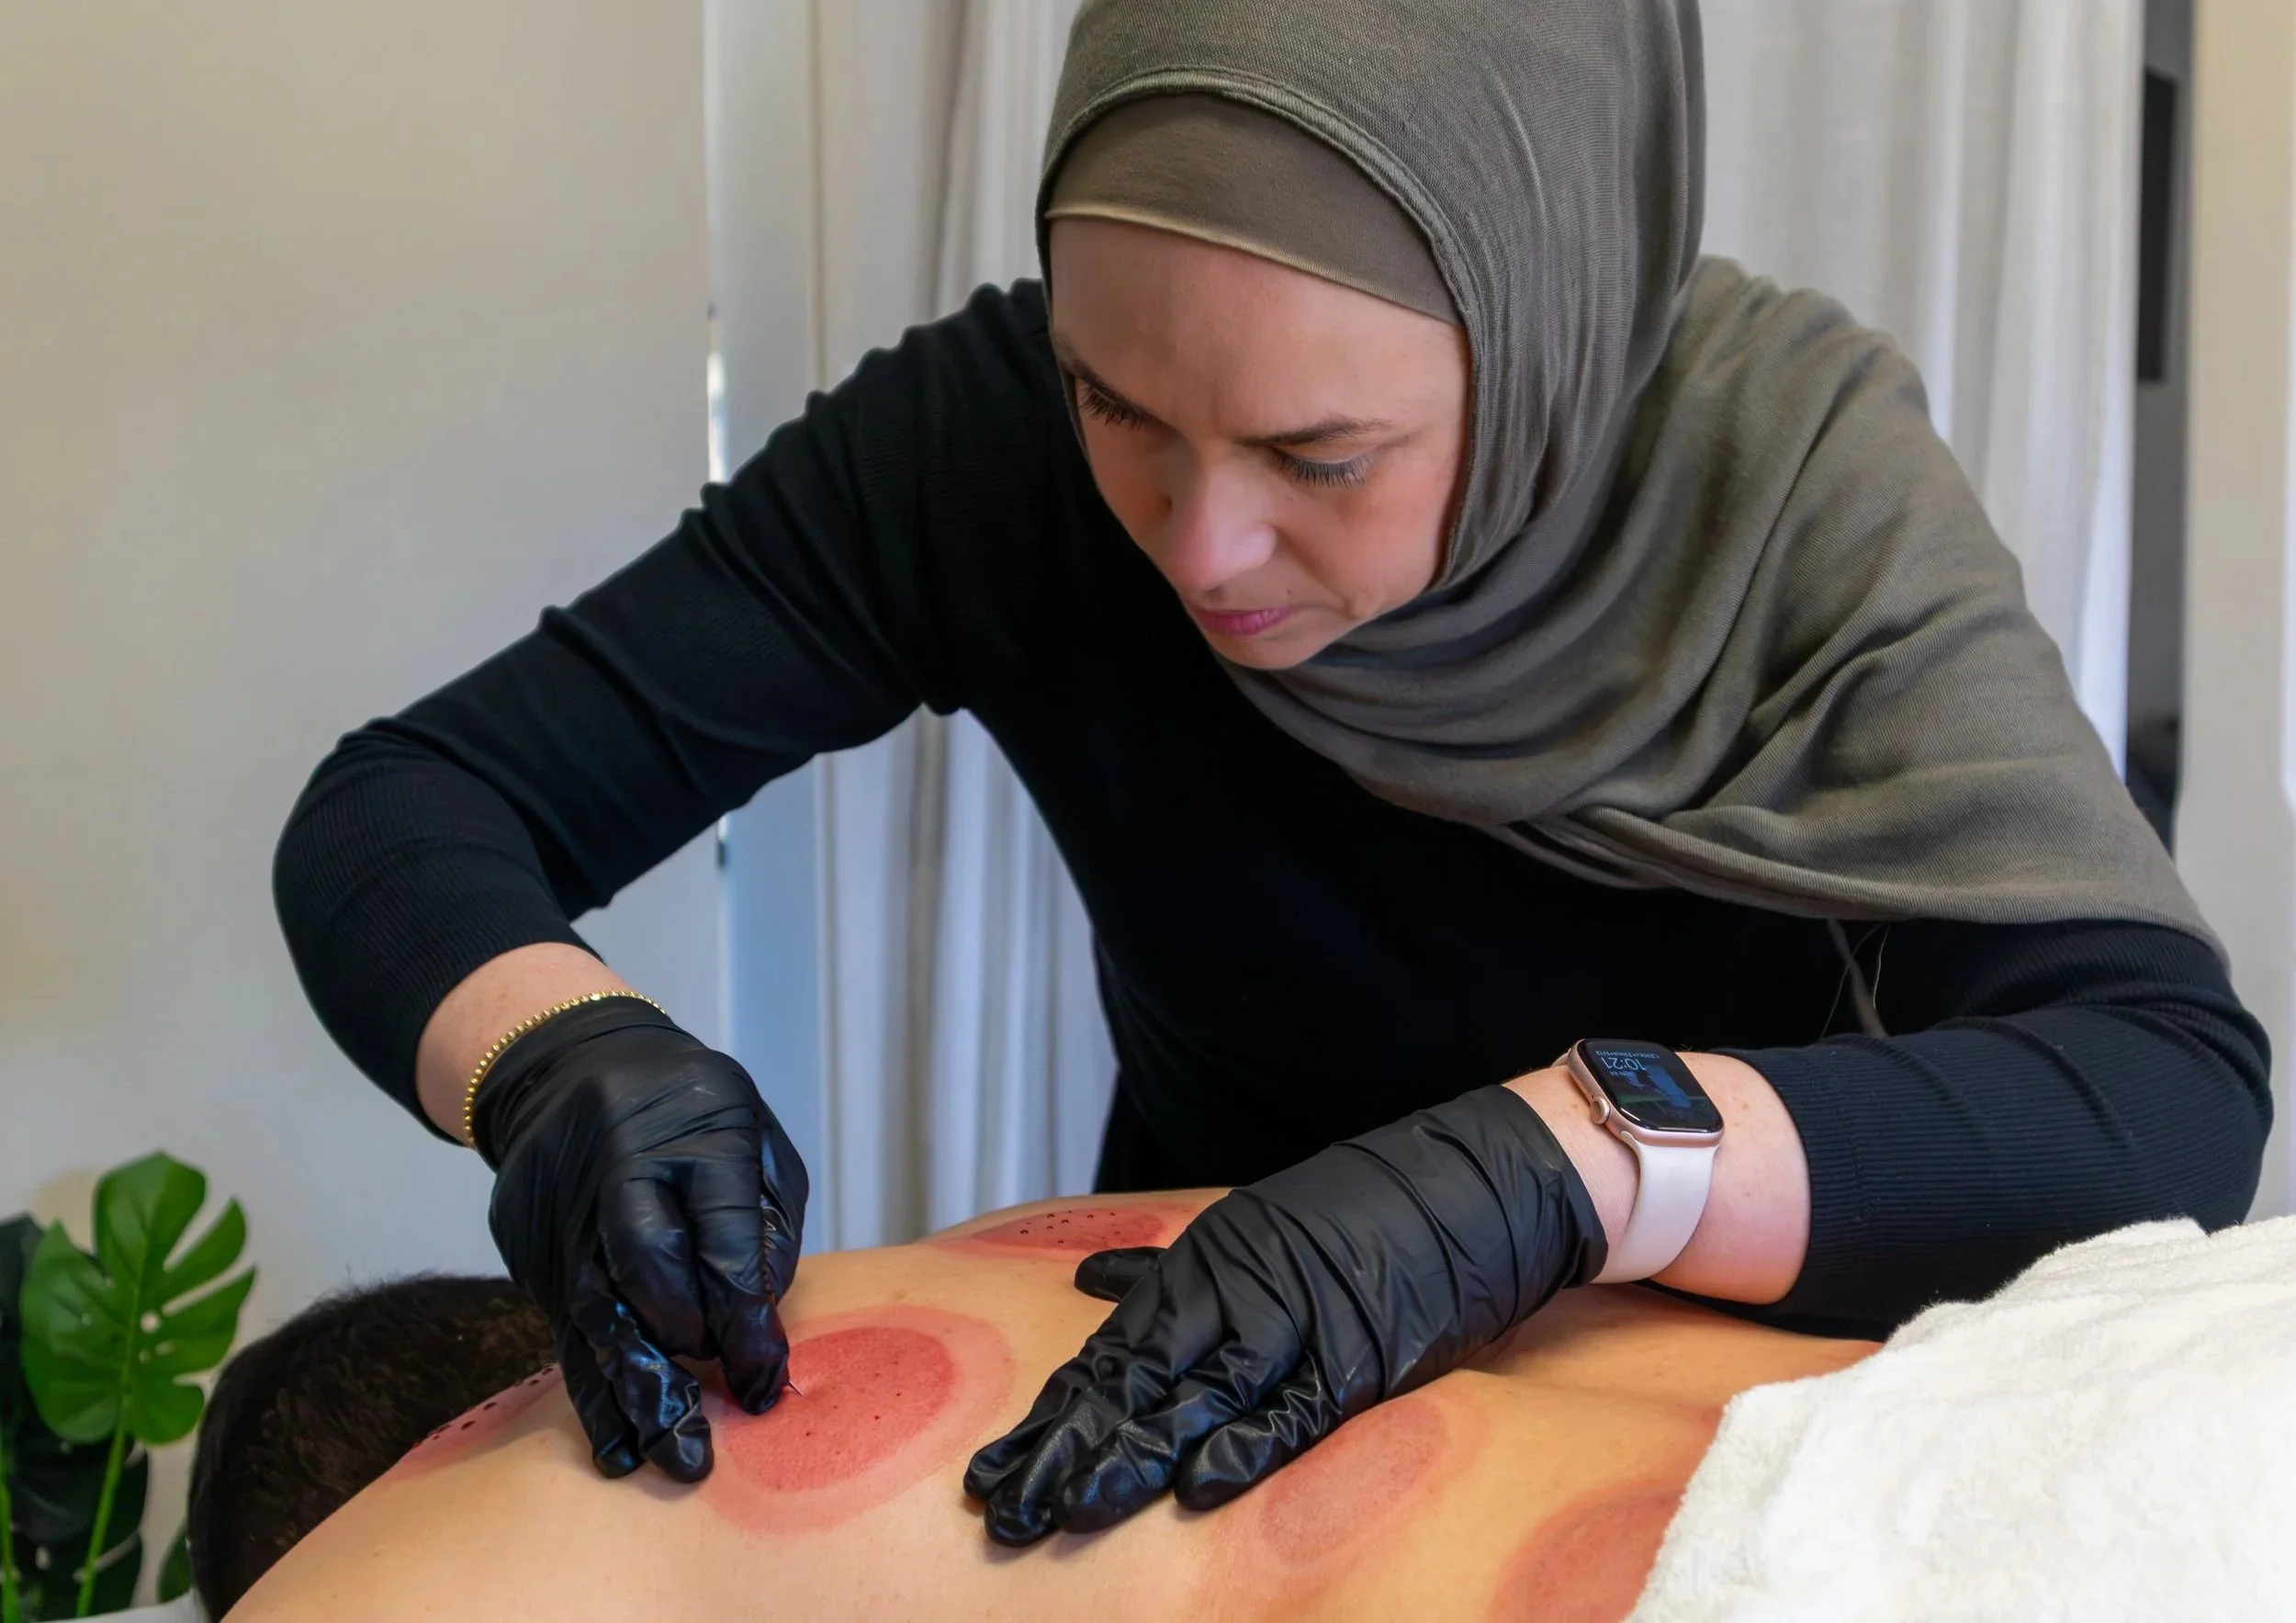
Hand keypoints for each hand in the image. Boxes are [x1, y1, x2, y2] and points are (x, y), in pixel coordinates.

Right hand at [473, 997, 807, 1481]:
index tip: (763, 1379)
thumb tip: (762, 1324)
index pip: (720, 1231)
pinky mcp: (526, 1243)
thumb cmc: (692, 1111)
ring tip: (665, 1457)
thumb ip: (766, 1225)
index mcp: (695, 1131)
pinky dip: (593, 1389)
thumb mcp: (754, 1138)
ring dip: (633, 1391)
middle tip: (709, 1434)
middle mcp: (620, 1167)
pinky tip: (617, 1443)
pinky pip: (564, 1326)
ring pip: (595, 1307)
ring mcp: (564, 1207)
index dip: (743, 1313)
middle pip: (646, 1266)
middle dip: (680, 1353)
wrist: (572, 1067)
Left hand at [963, 1086, 1604, 1544]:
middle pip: (1138, 1382)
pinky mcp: (1360, 1358)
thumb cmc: (1363, 1212)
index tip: (997, 1464)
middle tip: (1007, 1505)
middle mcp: (1240, 1290)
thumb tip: (1093, 1280)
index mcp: (1210, 1261)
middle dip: (1068, 1448)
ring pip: (1199, 1401)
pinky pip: (1294, 1411)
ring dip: (1131, 1460)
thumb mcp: (1255, 1224)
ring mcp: (1299, 1324)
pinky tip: (1196, 1486)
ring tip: (1069, 1509)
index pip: (1113, 1350)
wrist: (1474, 1184)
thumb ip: (1173, 1268)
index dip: (1053, 1413)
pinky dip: (1247, 1448)